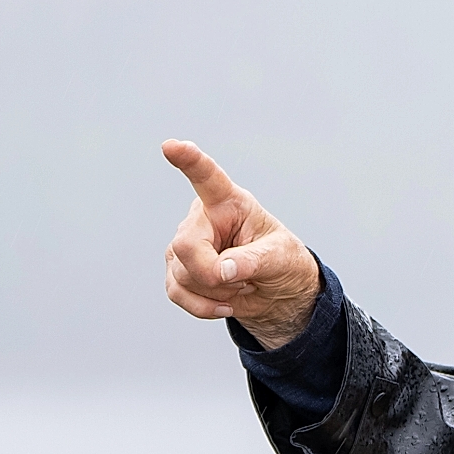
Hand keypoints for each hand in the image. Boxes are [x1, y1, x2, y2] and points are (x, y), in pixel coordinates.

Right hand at [161, 140, 321, 346]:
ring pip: (182, 274)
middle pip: (186, 246)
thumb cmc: (282, 263)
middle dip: (212, 275)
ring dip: (216, 292)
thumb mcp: (281, 258)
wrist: (276, 293)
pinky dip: (203, 307)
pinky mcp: (177, 270)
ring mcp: (185, 245)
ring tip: (238, 284)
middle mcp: (202, 219)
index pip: (208, 178)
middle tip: (242, 280)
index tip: (171, 146)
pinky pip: (176, 293)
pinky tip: (224, 303)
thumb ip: (254, 260)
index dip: (190, 162)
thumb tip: (223, 269)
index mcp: (229, 203)